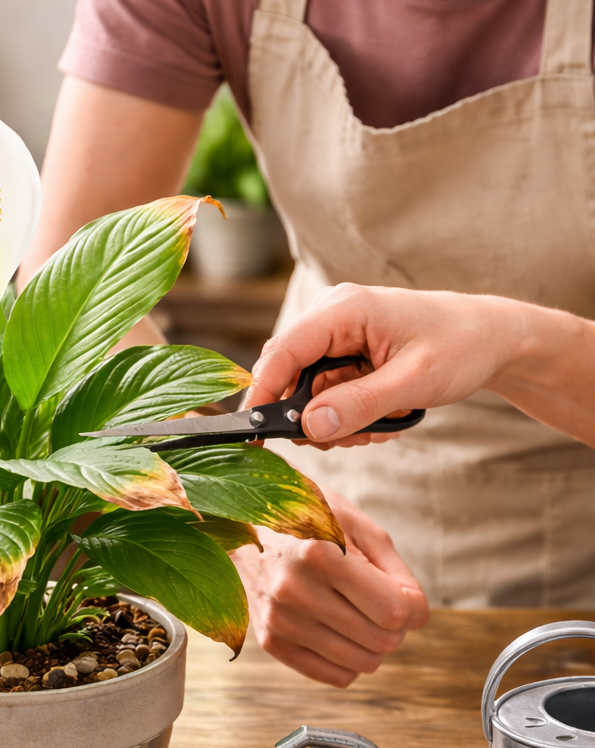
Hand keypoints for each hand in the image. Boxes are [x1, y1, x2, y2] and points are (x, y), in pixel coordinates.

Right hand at [234, 488, 428, 686]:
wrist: (243, 523)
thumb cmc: (309, 520)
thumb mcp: (357, 525)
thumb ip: (396, 571)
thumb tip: (416, 619)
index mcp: (319, 555)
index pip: (395, 611)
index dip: (413, 605)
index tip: (402, 591)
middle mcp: (294, 591)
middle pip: (383, 641)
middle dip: (395, 625)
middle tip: (379, 601)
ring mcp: (279, 620)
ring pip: (363, 663)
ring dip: (373, 643)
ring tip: (359, 614)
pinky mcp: (271, 641)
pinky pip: (336, 676)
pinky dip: (350, 660)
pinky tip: (340, 631)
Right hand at [246, 283, 517, 445]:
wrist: (492, 337)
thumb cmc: (461, 348)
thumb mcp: (414, 382)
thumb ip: (359, 405)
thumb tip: (309, 427)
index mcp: (343, 309)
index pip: (281, 353)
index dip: (262, 395)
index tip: (254, 437)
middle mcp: (330, 314)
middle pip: (287, 374)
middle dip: (308, 415)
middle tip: (346, 439)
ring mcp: (335, 331)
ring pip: (304, 388)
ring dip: (332, 418)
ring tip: (376, 427)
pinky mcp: (342, 349)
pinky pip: (323, 389)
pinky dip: (343, 411)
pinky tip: (376, 416)